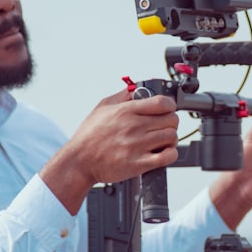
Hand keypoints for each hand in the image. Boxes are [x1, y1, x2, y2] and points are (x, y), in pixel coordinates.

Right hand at [41, 89, 178, 213]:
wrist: (79, 161)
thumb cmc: (89, 136)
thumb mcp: (102, 107)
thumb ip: (123, 96)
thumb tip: (138, 87)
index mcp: (126, 111)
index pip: (163, 102)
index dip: (170, 105)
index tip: (167, 110)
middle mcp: (134, 127)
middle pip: (171, 120)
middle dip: (170, 122)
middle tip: (163, 126)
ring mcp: (137, 146)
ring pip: (171, 137)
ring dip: (170, 139)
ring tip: (162, 141)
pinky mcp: (138, 164)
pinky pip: (167, 156)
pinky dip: (170, 154)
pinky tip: (162, 153)